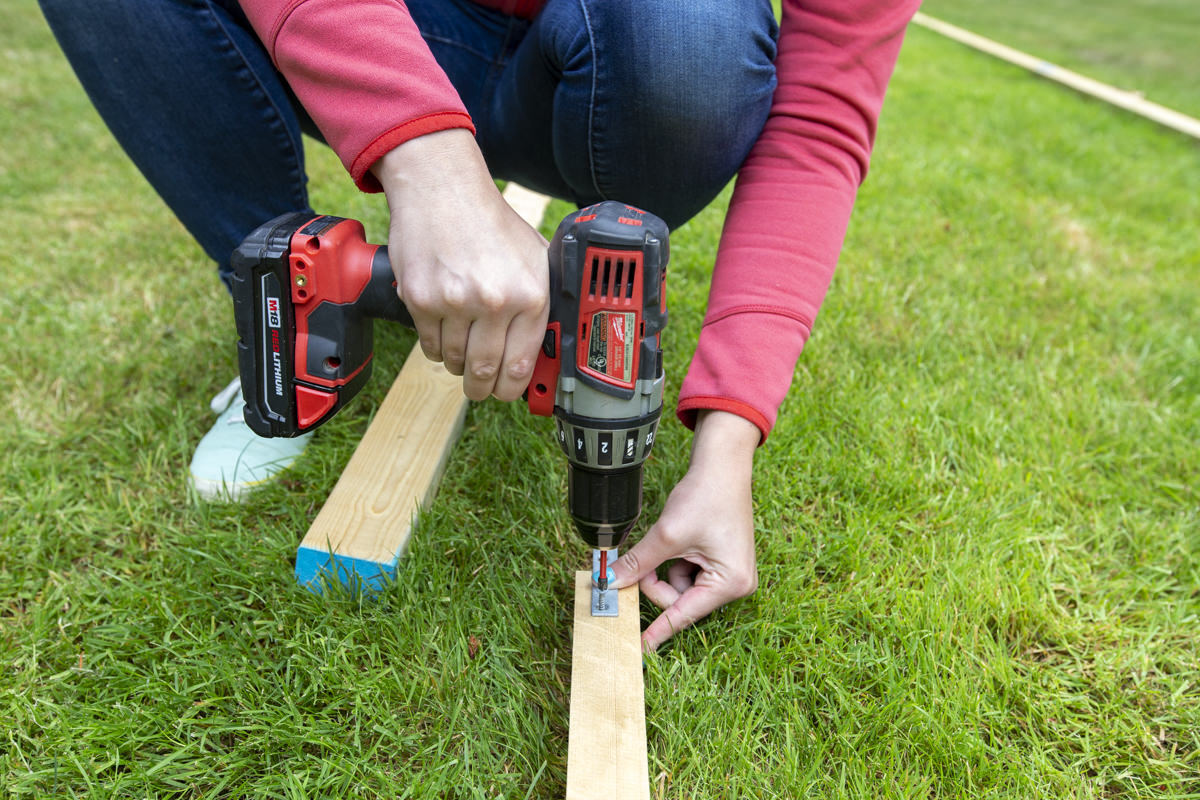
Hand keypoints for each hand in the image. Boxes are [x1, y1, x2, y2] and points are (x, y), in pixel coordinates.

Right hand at [372, 129, 548, 401]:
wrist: (443, 190)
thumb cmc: (491, 223)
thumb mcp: (535, 256)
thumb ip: (541, 300)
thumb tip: (545, 345)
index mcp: (529, 295)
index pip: (520, 364)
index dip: (511, 388)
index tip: (506, 392)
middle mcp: (494, 302)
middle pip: (485, 371)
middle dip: (482, 387)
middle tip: (479, 389)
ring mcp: (455, 303)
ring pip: (454, 361)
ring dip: (458, 365)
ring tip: (461, 353)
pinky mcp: (421, 300)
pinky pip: (429, 345)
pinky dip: (436, 346)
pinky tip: (444, 331)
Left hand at [609, 410, 760, 650]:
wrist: (722, 465)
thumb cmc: (706, 496)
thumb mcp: (667, 534)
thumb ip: (638, 563)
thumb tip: (609, 582)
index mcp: (730, 583)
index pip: (684, 613)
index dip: (658, 630)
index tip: (639, 650)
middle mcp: (735, 584)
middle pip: (680, 600)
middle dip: (657, 580)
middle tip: (649, 558)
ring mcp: (729, 574)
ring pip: (679, 587)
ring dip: (665, 568)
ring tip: (672, 539)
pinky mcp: (720, 563)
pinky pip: (687, 574)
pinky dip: (674, 560)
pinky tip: (681, 538)